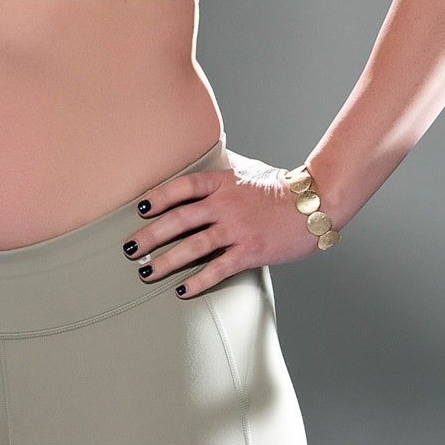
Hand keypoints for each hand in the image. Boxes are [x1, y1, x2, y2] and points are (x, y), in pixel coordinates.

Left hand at [121, 150, 318, 298]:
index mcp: (222, 182)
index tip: (139, 208)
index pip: (182, 187)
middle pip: (179, 219)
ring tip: (146, 272)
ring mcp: (237, 228)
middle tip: (129, 249)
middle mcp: (225, 204)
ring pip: (193, 246)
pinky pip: (218, 268)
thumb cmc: (281, 187)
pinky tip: (181, 290)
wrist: (315, 203)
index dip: (158, 197)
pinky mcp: (250, 251)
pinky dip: (197, 281)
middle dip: (150, 235)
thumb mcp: (249, 169)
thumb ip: (224, 166)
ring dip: (166, 261)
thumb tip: (206, 154)